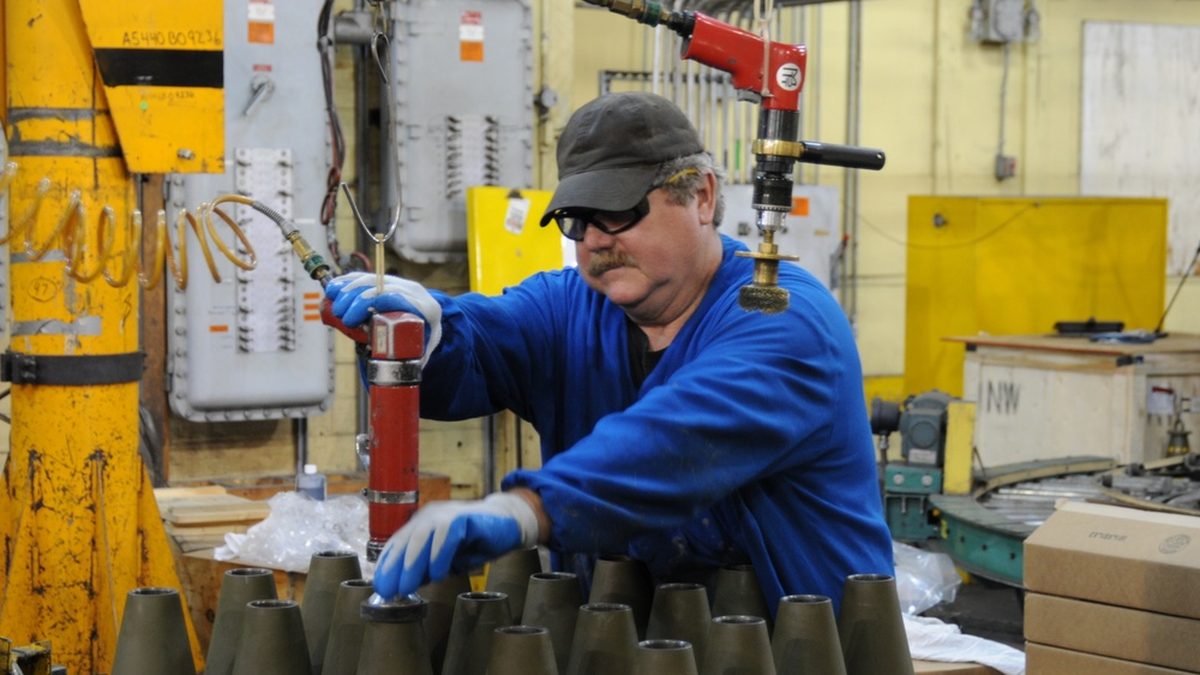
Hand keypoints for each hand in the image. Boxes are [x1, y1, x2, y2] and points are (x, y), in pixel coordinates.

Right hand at [324, 272, 443, 365]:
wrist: (431, 318)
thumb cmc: (425, 337)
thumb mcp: (423, 349)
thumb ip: (412, 361)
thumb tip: (397, 375)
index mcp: (424, 308)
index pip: (396, 298)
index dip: (372, 303)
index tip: (352, 319)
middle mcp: (413, 291)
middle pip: (381, 287)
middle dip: (356, 300)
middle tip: (341, 316)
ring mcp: (399, 283)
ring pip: (372, 279)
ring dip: (348, 290)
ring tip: (333, 305)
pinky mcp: (386, 280)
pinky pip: (365, 276)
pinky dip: (347, 282)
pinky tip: (333, 289)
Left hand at [373, 492, 539, 598]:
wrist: (507, 524)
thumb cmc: (475, 543)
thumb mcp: (446, 561)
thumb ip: (427, 569)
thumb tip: (405, 585)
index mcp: (421, 524)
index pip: (397, 543)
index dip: (387, 565)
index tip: (381, 587)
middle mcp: (430, 516)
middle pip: (406, 540)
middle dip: (395, 567)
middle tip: (390, 591)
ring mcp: (446, 514)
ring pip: (422, 536)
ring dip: (414, 563)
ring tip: (408, 586)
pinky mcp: (464, 517)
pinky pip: (447, 534)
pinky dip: (440, 554)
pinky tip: (439, 573)